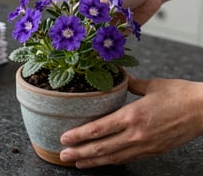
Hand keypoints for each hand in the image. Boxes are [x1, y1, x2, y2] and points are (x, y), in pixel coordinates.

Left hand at [59, 76, 202, 167]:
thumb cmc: (180, 94)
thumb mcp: (152, 85)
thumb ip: (132, 84)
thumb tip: (120, 78)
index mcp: (132, 115)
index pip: (99, 129)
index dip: (79, 135)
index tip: (64, 138)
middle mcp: (136, 134)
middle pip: (101, 147)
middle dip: (79, 152)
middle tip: (63, 155)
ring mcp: (144, 145)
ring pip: (113, 157)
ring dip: (92, 161)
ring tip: (76, 163)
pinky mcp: (153, 151)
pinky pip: (127, 159)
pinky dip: (111, 162)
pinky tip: (102, 162)